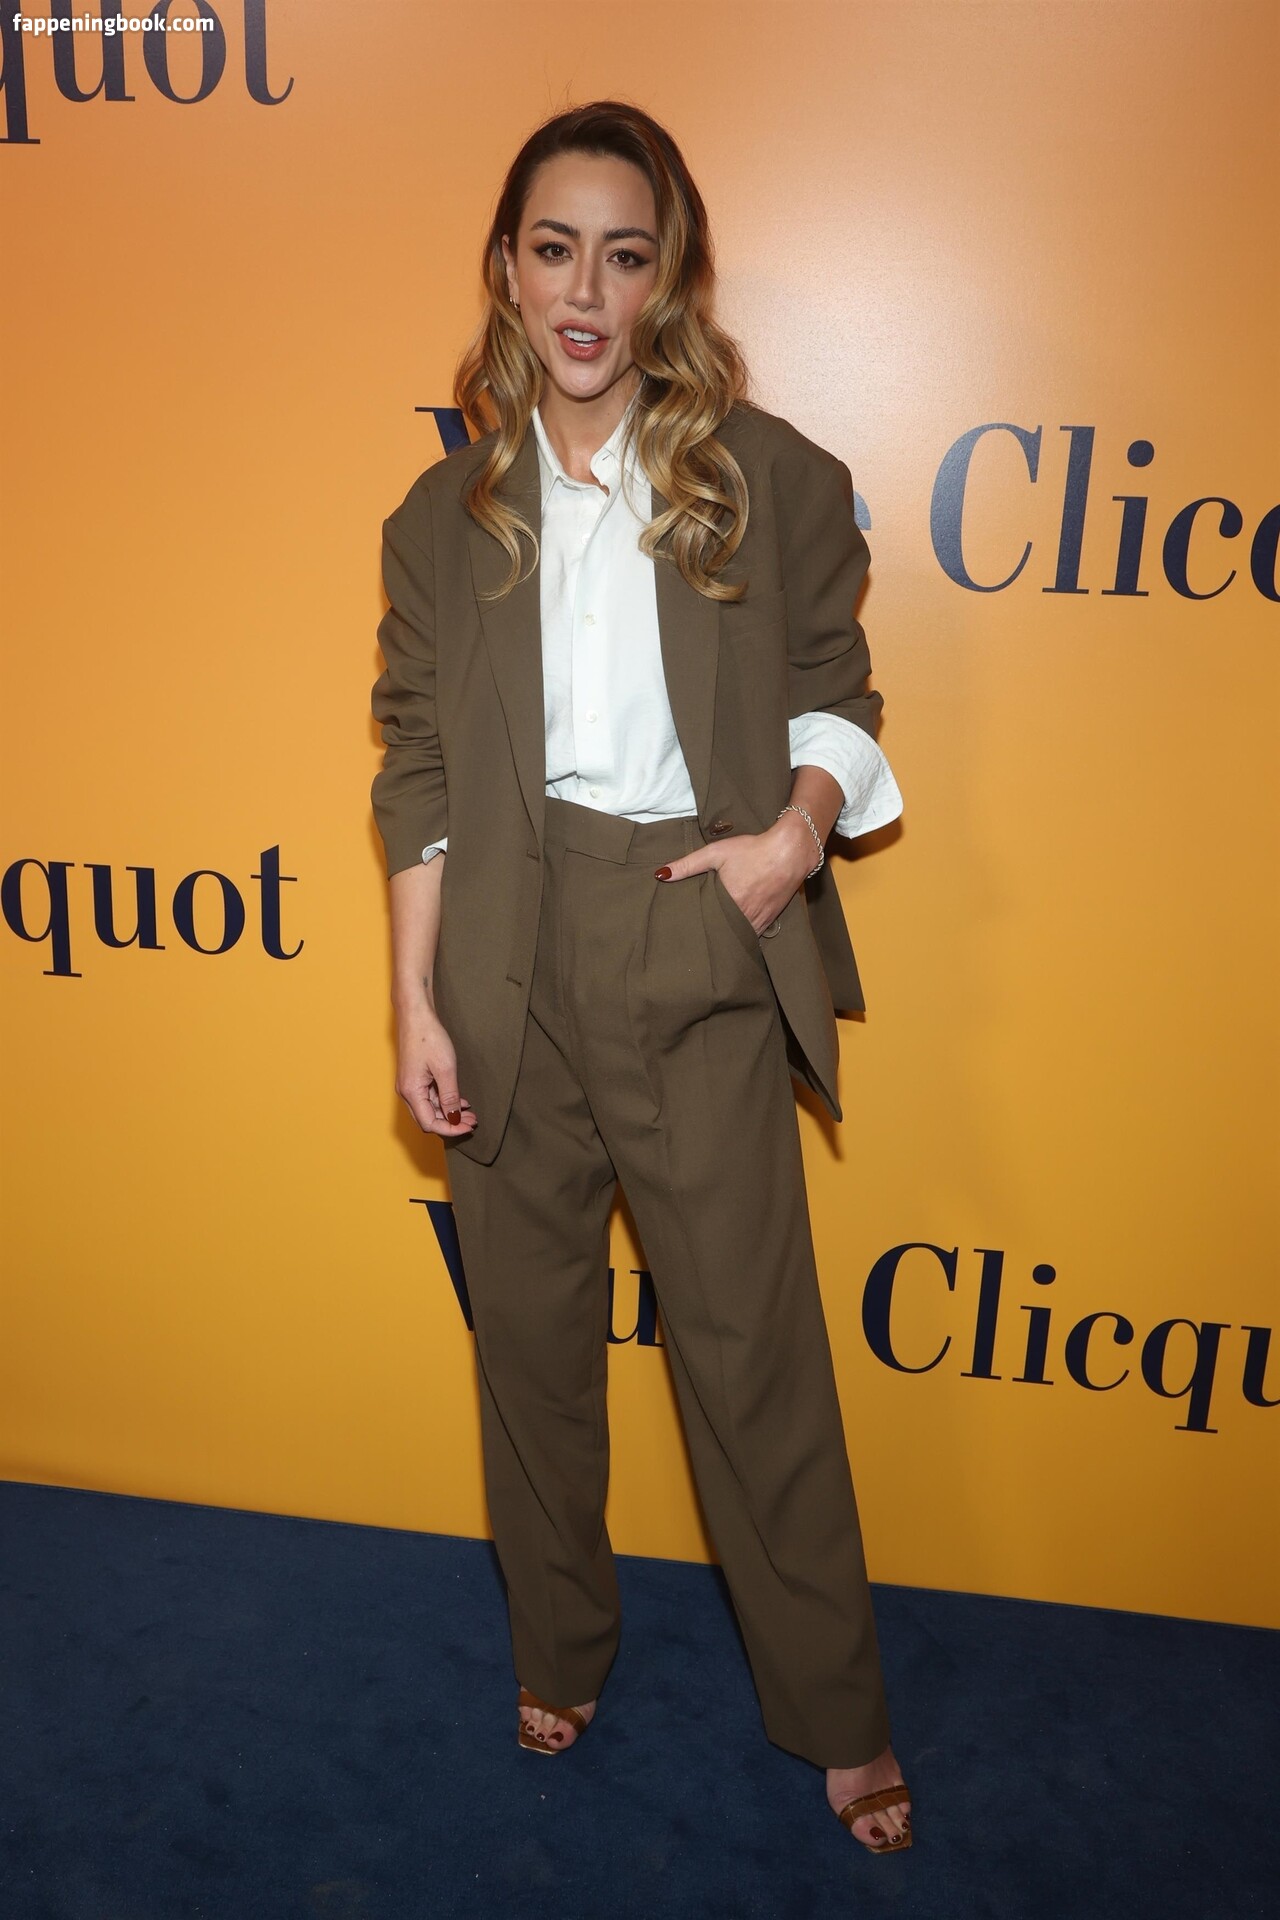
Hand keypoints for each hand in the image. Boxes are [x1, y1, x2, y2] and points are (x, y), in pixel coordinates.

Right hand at [394, 1003, 477, 1136]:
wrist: (415, 1014)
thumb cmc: (428, 1037)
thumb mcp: (445, 1069)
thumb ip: (450, 1097)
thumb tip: (454, 1119)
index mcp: (411, 1091)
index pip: (430, 1123)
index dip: (450, 1129)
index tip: (469, 1127)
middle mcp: (407, 1091)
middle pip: (428, 1119)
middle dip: (451, 1123)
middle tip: (473, 1121)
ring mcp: (409, 1084)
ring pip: (429, 1109)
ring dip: (449, 1113)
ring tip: (470, 1113)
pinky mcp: (414, 1077)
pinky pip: (429, 1097)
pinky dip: (444, 1102)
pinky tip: (460, 1101)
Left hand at [654, 814, 815, 933]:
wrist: (790, 850)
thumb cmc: (752, 849)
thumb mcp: (716, 852)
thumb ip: (687, 865)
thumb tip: (660, 874)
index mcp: (728, 902)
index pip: (706, 924)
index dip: (697, 931)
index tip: (685, 935)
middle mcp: (744, 915)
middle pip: (722, 934)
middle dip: (711, 937)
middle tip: (695, 942)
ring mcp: (760, 919)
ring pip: (739, 937)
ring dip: (728, 939)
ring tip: (713, 943)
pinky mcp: (771, 918)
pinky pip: (755, 934)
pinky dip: (745, 936)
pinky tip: (735, 935)